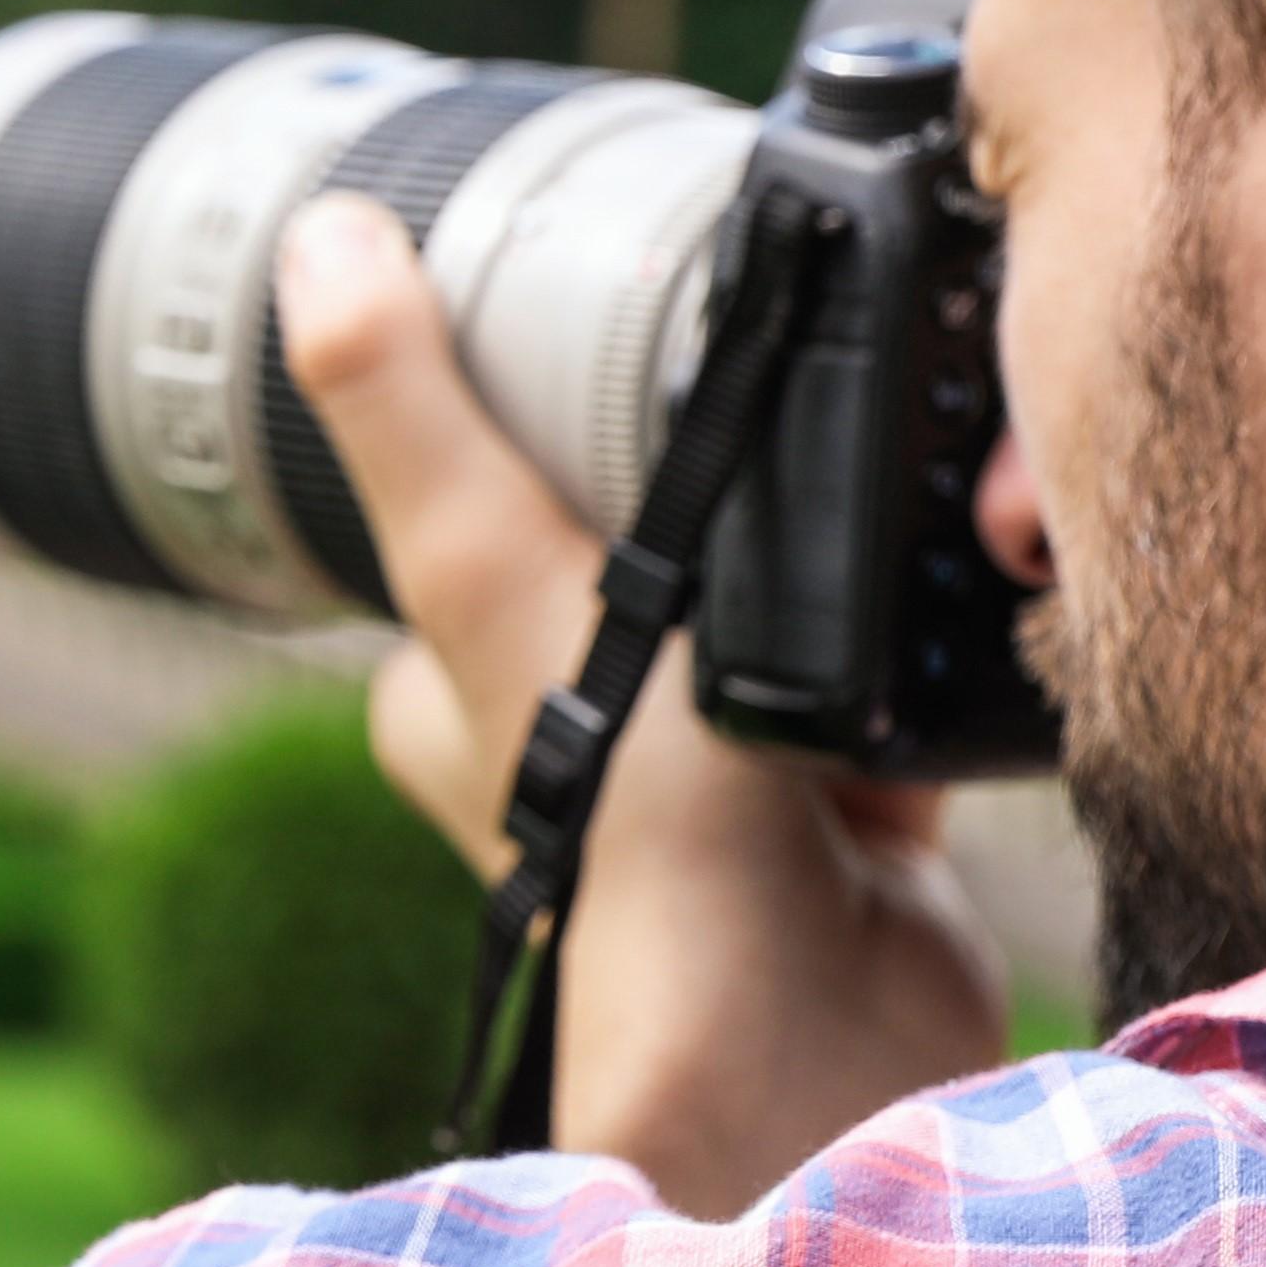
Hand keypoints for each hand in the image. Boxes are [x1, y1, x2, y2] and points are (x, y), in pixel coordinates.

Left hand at [273, 192, 1007, 1218]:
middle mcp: (577, 744)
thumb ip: (411, 415)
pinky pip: (883, 695)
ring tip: (864, 478)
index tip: (595, 314)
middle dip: (697, 485)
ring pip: (758, 617)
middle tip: (768, 385)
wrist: (827, 1029)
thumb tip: (319, 237)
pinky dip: (911, 647)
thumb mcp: (497, 577)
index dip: (526, 415)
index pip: (471, 505)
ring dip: (811, 564)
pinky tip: (946, 586)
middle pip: (630, 548)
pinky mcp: (848, 824)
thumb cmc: (636, 830)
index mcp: (460, 689)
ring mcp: (712, 788)